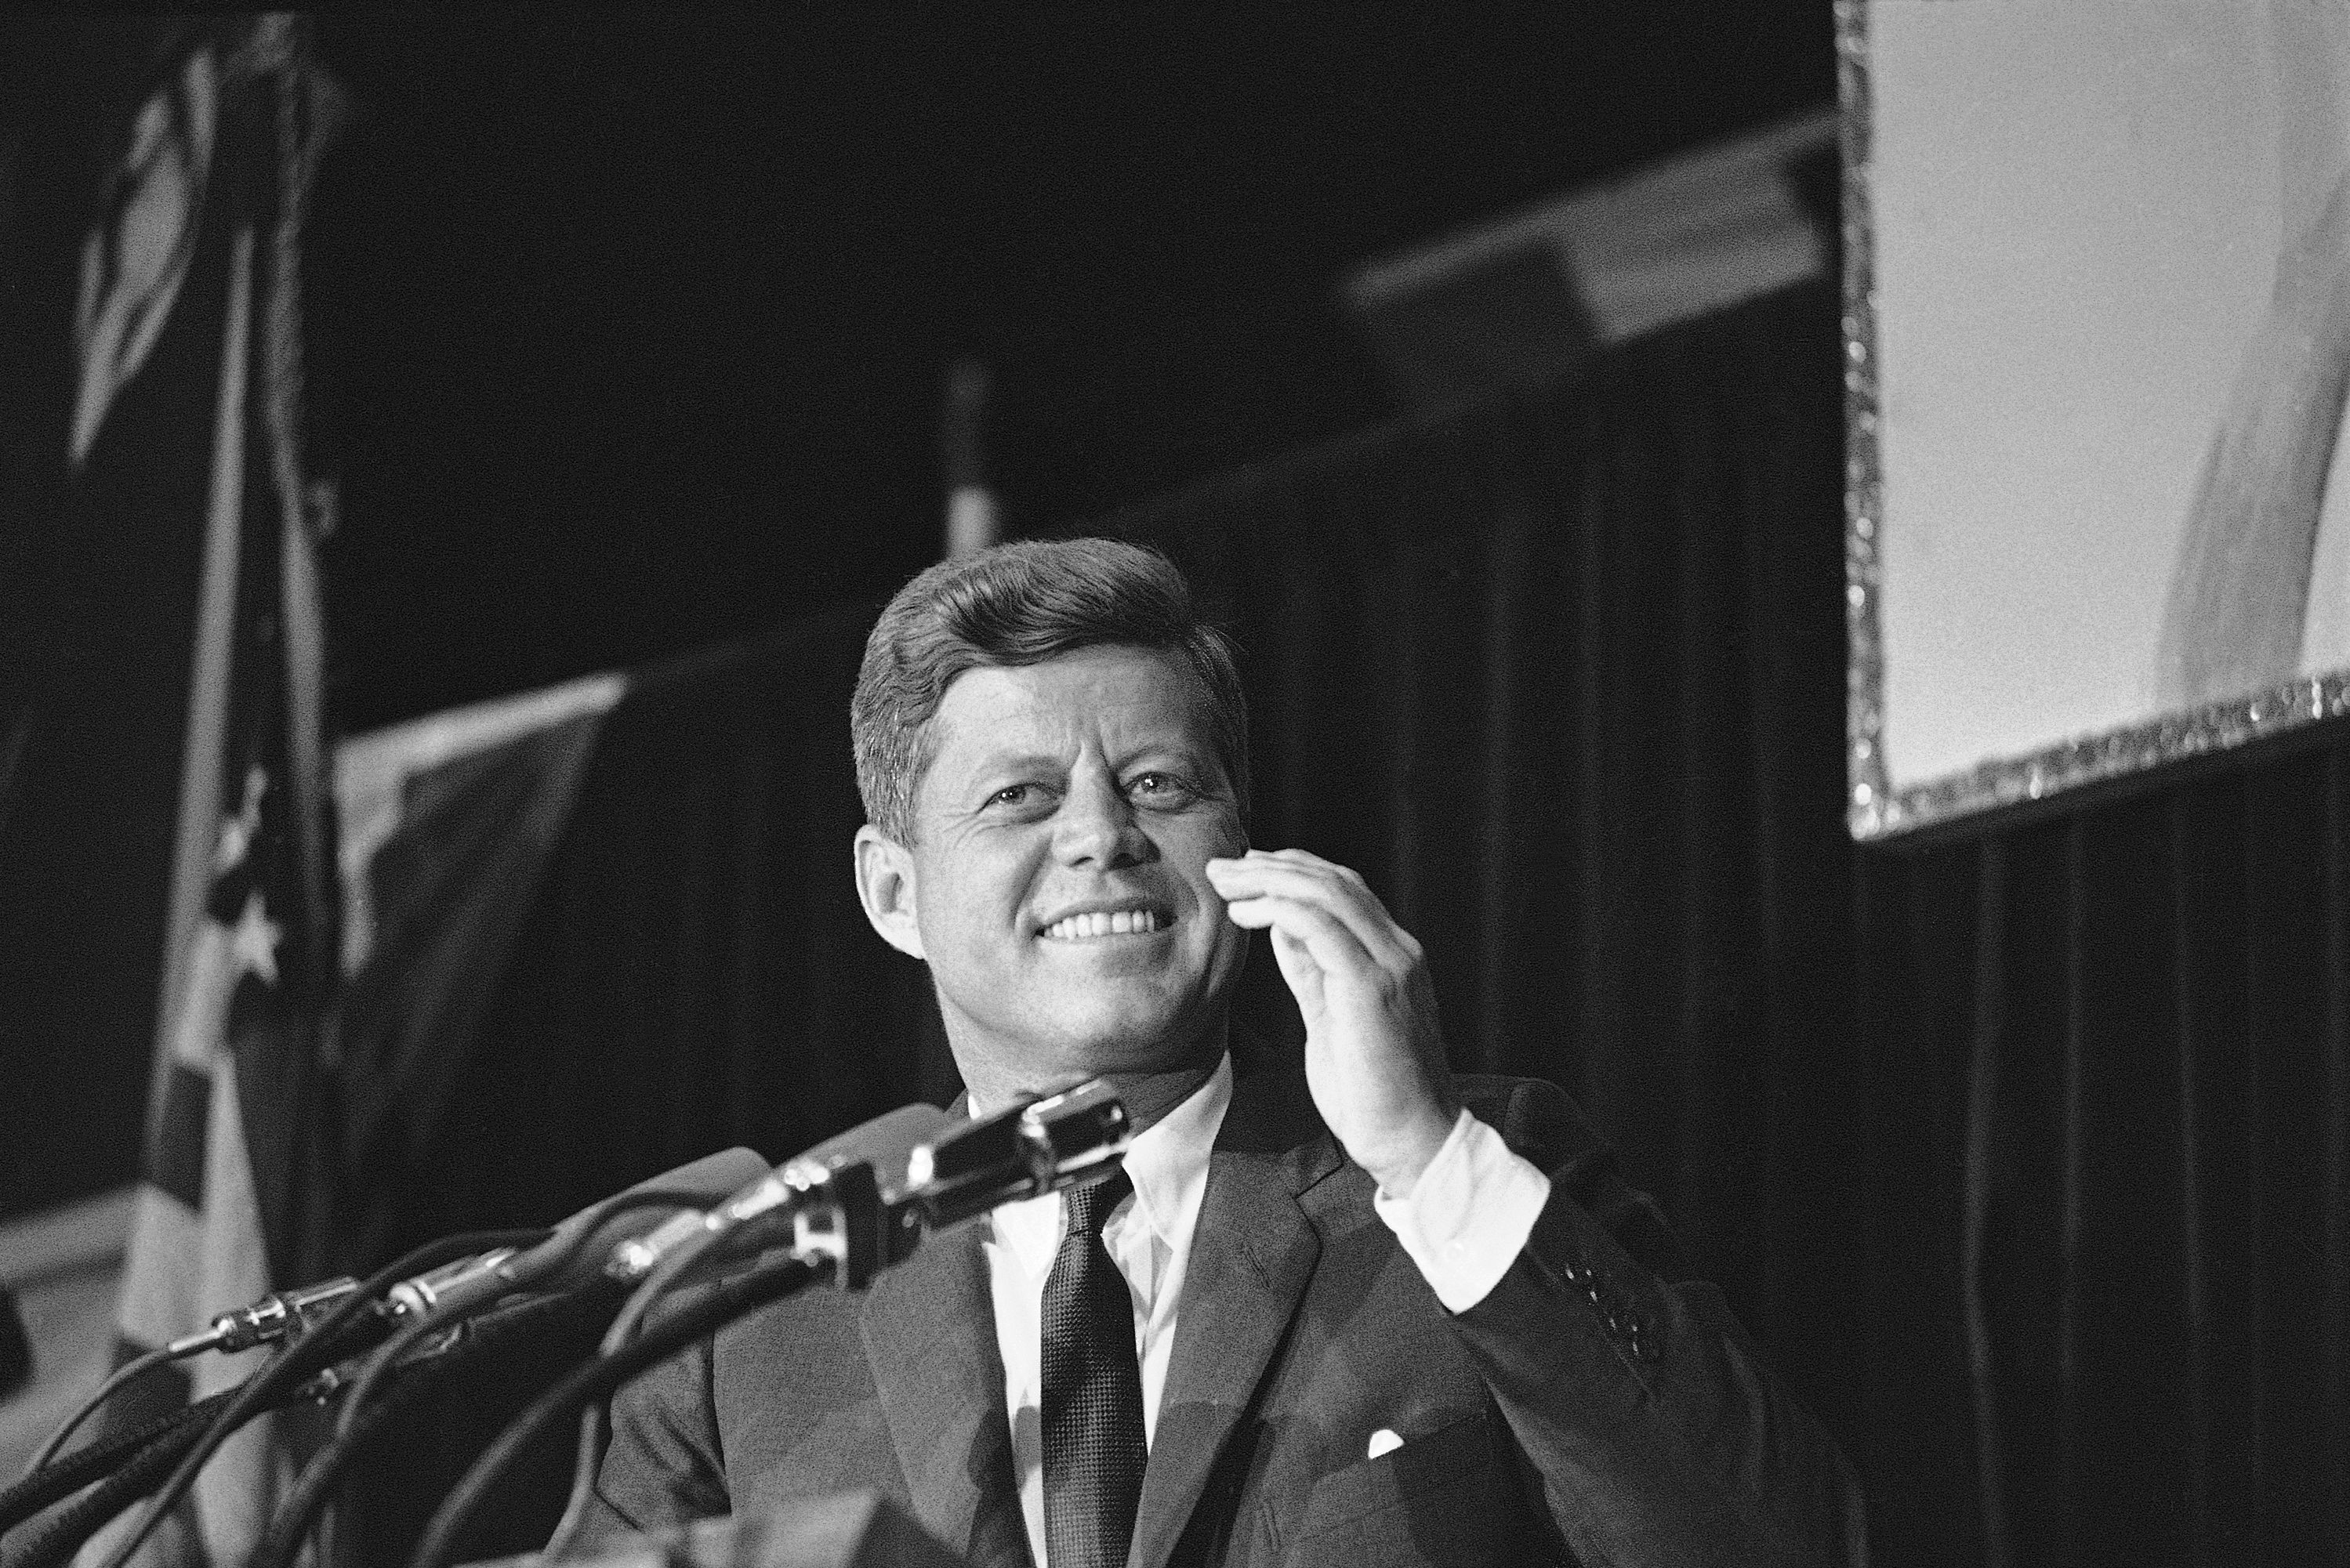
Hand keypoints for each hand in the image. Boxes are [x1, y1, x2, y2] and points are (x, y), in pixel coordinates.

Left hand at [1204, 848, 1457, 1194]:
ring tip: (1225, 881)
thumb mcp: (1330, 1018)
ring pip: (1327, 893)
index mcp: (1393, 956)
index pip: (1343, 889)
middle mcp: (1399, 951)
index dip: (1292, 870)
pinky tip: (1245, 913)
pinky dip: (1278, 909)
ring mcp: (1391, 965)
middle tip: (1222, 866)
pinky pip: (1320, 927)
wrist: (1412, 1143)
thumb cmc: (1373, 1093)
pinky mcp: (1372, 988)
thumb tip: (1281, 927)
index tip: (1246, 871)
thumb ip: (1311, 971)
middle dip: (1272, 866)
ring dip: (1268, 879)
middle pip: (1333, 881)